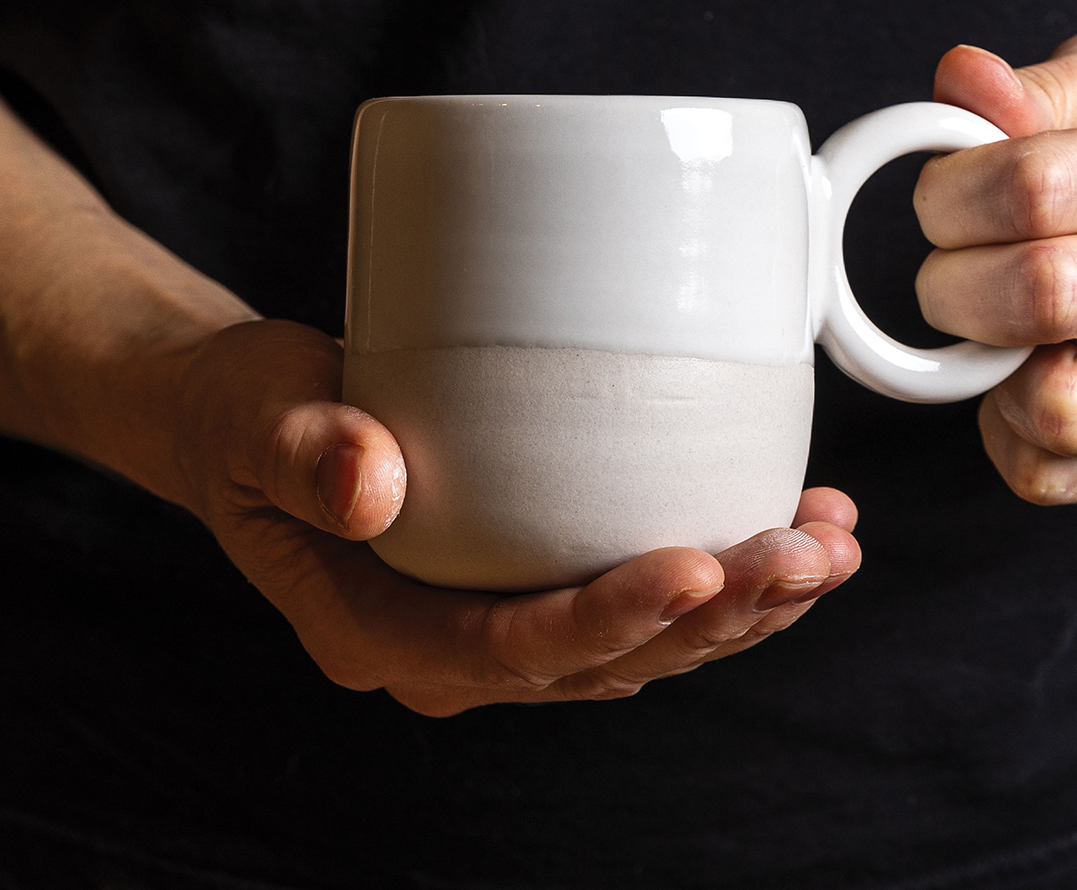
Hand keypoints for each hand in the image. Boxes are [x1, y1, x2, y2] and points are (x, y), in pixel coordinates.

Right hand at [171, 319, 859, 715]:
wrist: (249, 422)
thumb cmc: (246, 416)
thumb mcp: (253, 416)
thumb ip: (301, 450)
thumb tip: (371, 482)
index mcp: (375, 631)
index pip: (506, 651)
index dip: (607, 620)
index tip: (697, 565)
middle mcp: (448, 651)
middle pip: (602, 659)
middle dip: (715, 616)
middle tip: (807, 553)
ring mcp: (496, 623)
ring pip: (642, 644)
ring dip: (742, 604)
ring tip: (829, 544)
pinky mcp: (532, 579)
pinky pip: (640, 601)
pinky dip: (721, 574)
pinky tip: (791, 521)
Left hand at [916, 18, 1076, 502]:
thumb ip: (1039, 84)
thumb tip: (958, 82)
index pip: (1030, 190)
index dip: (947, 194)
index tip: (945, 194)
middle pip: (1036, 297)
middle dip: (951, 278)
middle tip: (958, 258)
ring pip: (1051, 410)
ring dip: (982, 365)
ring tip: (997, 320)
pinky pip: (1047, 472)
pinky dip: (1003, 428)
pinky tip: (1024, 368)